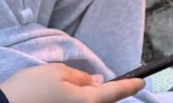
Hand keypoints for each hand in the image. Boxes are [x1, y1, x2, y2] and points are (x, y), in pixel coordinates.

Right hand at [0, 63, 143, 102]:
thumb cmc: (30, 89)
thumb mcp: (58, 73)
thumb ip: (80, 78)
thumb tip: (95, 82)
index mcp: (87, 101)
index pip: (115, 92)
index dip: (130, 86)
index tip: (142, 82)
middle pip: (100, 102)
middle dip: (104, 93)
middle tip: (100, 82)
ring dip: (88, 98)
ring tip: (74, 86)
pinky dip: (76, 100)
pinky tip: (65, 95)